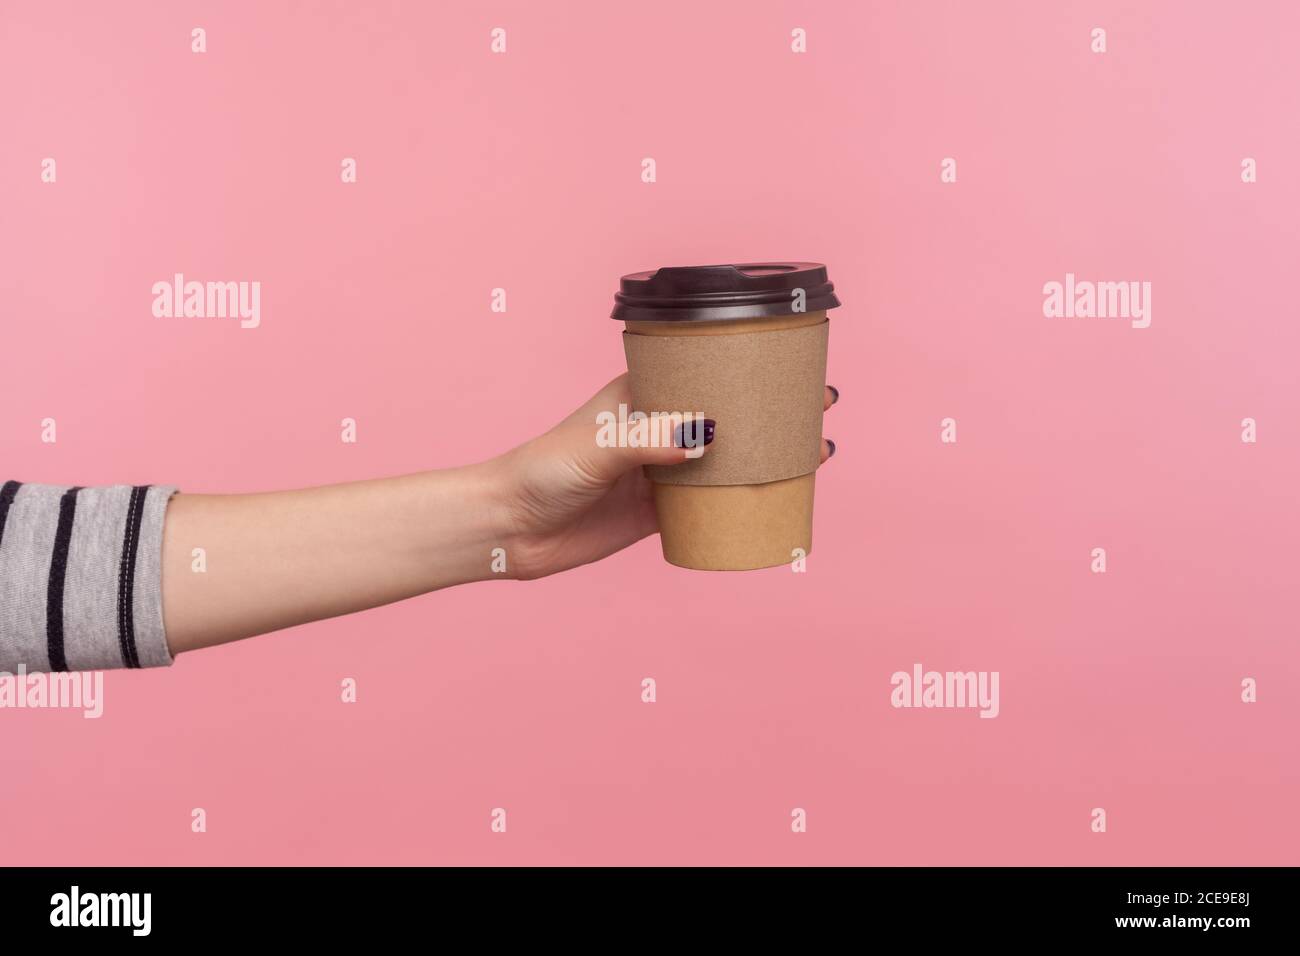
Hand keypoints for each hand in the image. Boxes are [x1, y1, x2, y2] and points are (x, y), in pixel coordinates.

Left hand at [494, 374, 839, 579]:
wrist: (512, 529)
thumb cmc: (543, 470)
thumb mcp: (598, 446)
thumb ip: (650, 438)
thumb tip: (708, 436)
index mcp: (642, 393)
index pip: (705, 369)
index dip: (752, 366)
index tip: (795, 367)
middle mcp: (658, 426)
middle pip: (728, 411)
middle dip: (775, 409)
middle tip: (822, 409)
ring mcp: (662, 469)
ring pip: (728, 456)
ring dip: (770, 454)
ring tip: (816, 451)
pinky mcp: (659, 511)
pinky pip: (713, 503)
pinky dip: (746, 499)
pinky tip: (778, 498)